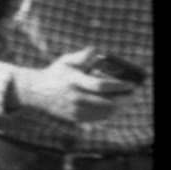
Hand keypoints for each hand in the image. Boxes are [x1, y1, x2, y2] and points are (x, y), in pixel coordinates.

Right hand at [14, 50, 138, 124]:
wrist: (36, 92)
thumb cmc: (56, 73)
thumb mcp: (66, 61)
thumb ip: (82, 56)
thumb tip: (96, 51)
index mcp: (73, 80)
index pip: (101, 85)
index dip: (119, 86)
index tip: (131, 84)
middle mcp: (74, 96)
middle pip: (107, 101)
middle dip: (125, 98)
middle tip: (134, 93)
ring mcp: (74, 109)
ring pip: (105, 111)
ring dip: (119, 106)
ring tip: (126, 99)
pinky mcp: (75, 118)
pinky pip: (98, 117)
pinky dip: (109, 112)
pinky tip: (114, 107)